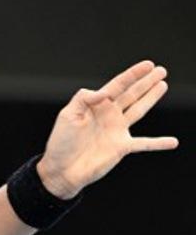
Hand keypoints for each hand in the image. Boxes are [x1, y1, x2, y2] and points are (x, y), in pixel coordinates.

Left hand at [37, 60, 179, 198]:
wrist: (61, 170)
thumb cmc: (61, 143)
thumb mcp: (67, 115)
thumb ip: (83, 98)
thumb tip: (103, 92)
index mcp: (96, 106)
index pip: (118, 85)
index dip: (133, 74)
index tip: (148, 64)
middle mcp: (109, 115)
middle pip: (132, 94)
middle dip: (146, 82)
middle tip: (161, 70)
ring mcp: (117, 130)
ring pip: (139, 110)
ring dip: (151, 98)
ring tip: (163, 85)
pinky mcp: (121, 147)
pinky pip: (144, 144)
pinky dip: (158, 143)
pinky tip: (172, 142)